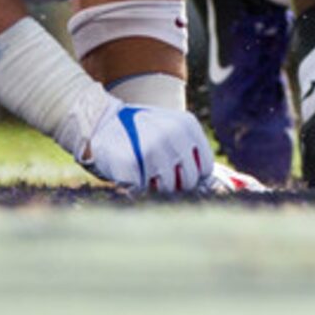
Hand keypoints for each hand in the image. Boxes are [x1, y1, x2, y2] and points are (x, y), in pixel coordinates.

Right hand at [80, 103, 214, 193]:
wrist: (101, 122)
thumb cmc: (139, 130)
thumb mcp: (169, 127)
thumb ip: (189, 149)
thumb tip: (213, 185)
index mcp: (187, 126)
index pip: (205, 168)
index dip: (193, 176)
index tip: (179, 174)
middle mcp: (174, 138)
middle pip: (188, 182)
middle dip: (175, 185)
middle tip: (157, 174)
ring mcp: (154, 153)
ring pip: (168, 190)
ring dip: (155, 187)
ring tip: (142, 170)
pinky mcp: (135, 167)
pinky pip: (145, 192)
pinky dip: (138, 190)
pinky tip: (131, 175)